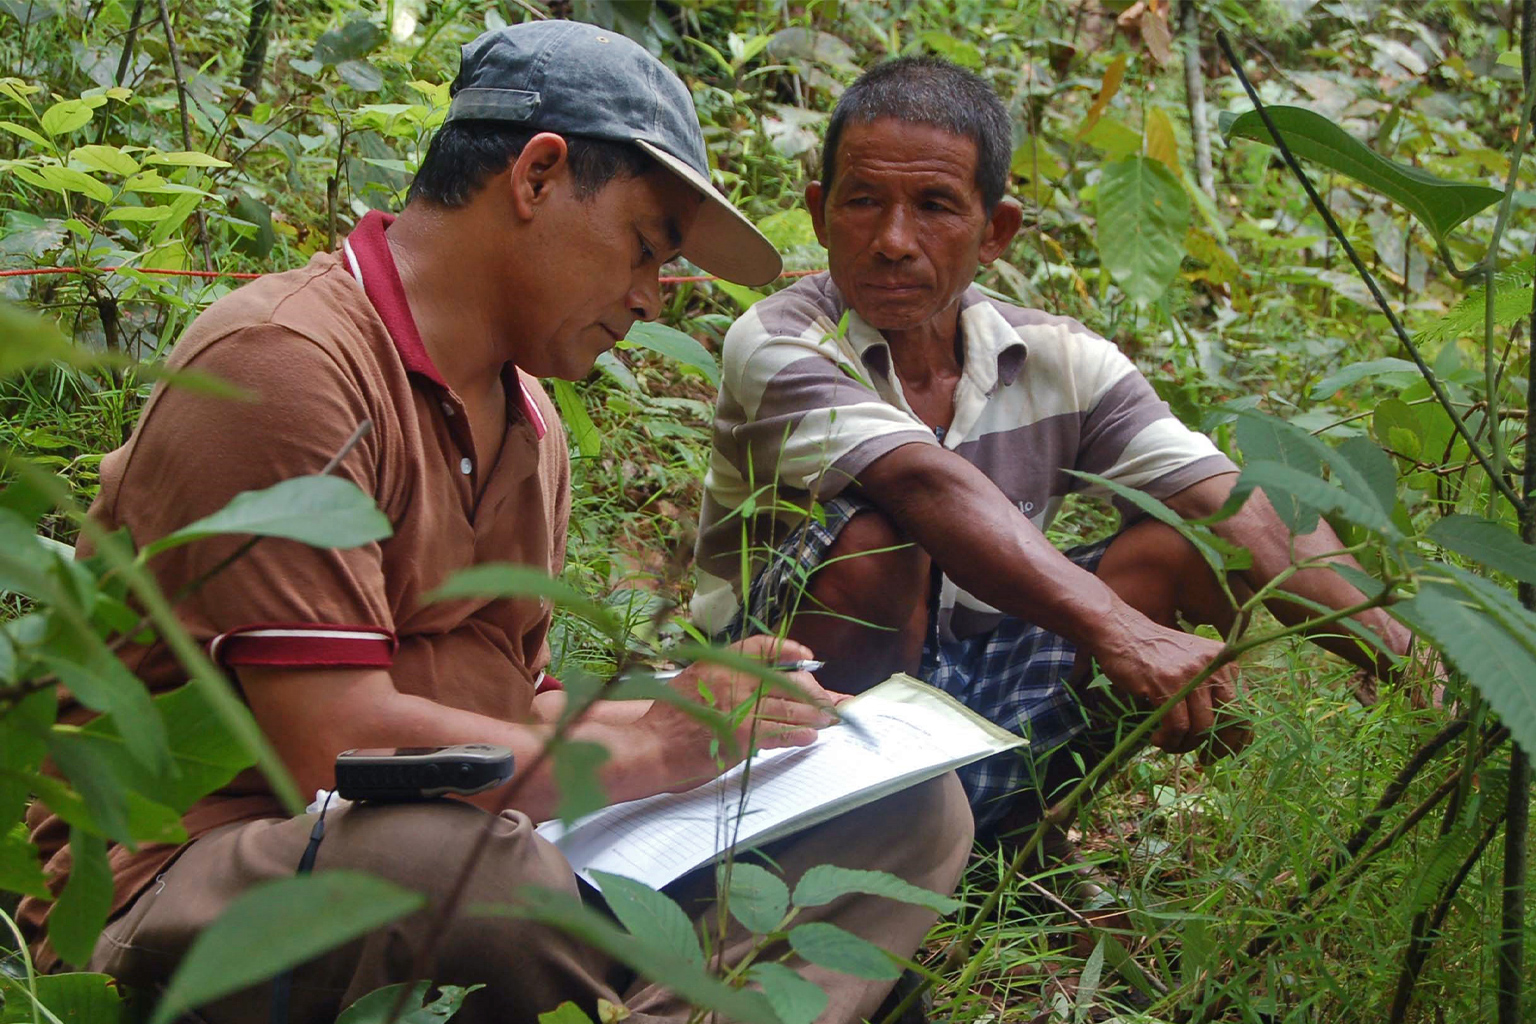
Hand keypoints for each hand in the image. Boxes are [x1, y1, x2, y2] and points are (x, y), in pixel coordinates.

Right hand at [636, 635, 841, 791]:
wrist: (653, 745)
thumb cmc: (671, 717)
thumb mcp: (695, 680)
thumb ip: (725, 676)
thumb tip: (763, 681)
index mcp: (718, 662)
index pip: (762, 647)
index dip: (788, 650)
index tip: (807, 658)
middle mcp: (731, 680)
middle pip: (784, 682)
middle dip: (812, 693)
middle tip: (829, 700)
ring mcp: (738, 708)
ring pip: (787, 709)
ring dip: (812, 715)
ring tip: (828, 718)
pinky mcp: (742, 736)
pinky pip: (779, 733)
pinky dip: (797, 735)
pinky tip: (809, 736)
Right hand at [1095, 620, 1246, 755]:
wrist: (1122, 632)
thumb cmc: (1157, 652)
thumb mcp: (1195, 662)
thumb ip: (1213, 686)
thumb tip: (1226, 730)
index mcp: (1226, 661)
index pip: (1245, 707)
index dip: (1239, 736)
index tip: (1228, 752)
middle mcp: (1214, 666)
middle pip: (1229, 721)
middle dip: (1219, 747)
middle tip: (1205, 760)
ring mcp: (1191, 675)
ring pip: (1202, 728)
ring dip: (1186, 745)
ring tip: (1170, 744)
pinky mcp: (1166, 684)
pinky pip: (1177, 727)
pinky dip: (1169, 740)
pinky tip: (1158, 738)